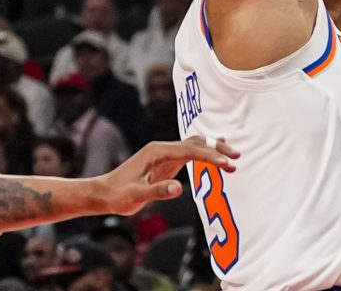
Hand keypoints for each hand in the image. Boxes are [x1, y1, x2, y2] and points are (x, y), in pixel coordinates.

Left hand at [95, 136, 240, 214]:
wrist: (104, 193)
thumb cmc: (118, 195)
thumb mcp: (136, 196)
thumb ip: (157, 191)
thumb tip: (179, 188)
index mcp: (157, 152)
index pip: (189, 151)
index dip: (209, 156)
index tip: (225, 164)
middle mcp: (162, 149)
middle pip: (195, 143)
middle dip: (216, 149)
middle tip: (236, 157)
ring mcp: (165, 155)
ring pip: (194, 146)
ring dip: (213, 151)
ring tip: (233, 159)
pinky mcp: (166, 163)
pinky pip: (189, 155)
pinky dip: (205, 155)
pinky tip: (216, 156)